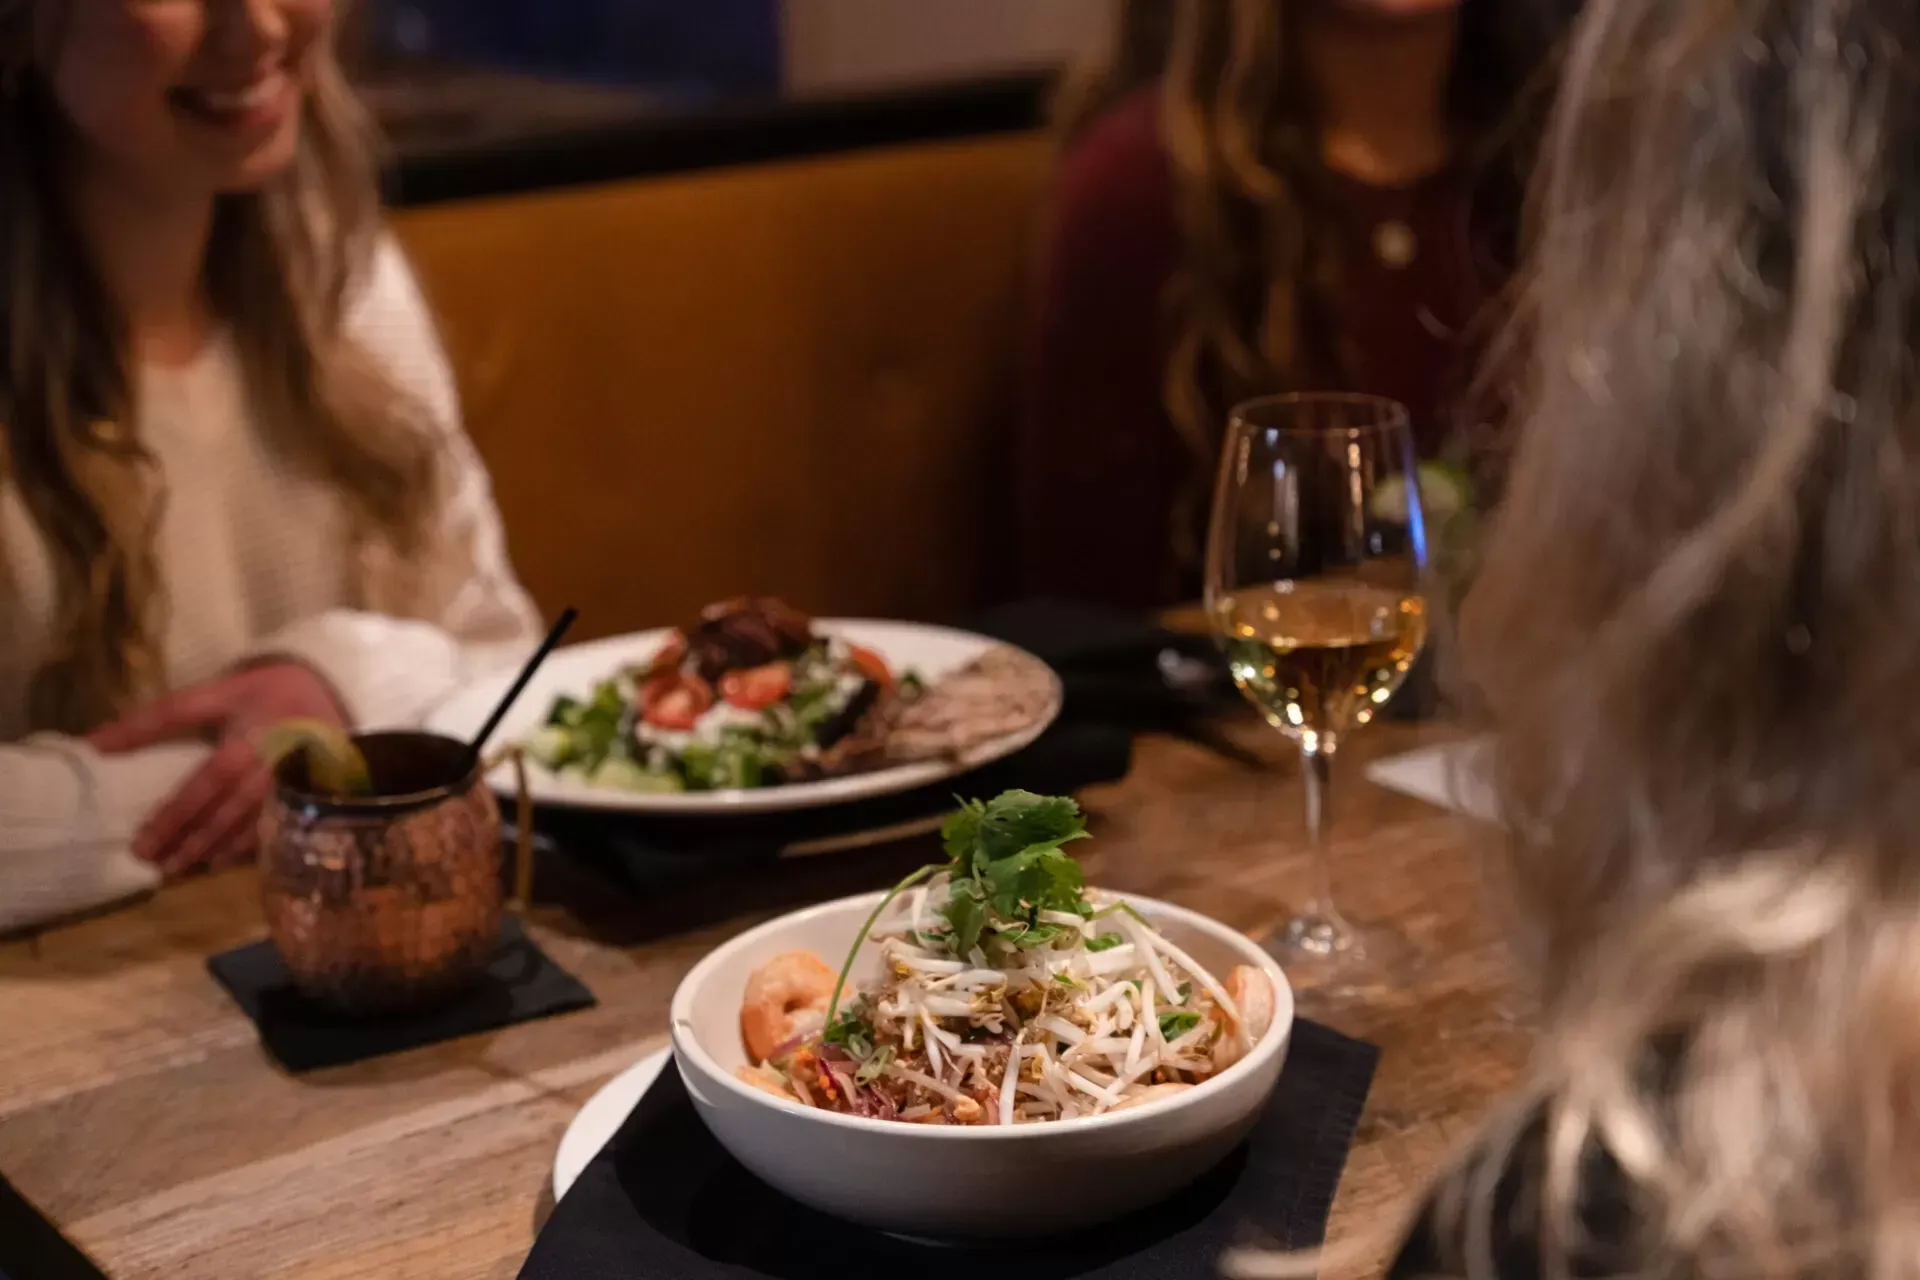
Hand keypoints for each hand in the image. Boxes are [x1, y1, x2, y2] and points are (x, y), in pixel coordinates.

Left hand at [88, 663, 348, 877]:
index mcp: (250, 737)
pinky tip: (219, 862)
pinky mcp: (309, 796)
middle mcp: (275, 765)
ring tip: (179, 867)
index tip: (140, 840)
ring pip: (253, 824)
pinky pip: (278, 828)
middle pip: (227, 810)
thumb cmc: (260, 693)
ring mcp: (296, 784)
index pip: (206, 783)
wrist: (325, 690)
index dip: (173, 814)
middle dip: (190, 838)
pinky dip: (246, 848)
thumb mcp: (212, 694)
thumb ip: (157, 719)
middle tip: (153, 862)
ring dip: (215, 848)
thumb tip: (94, 745)